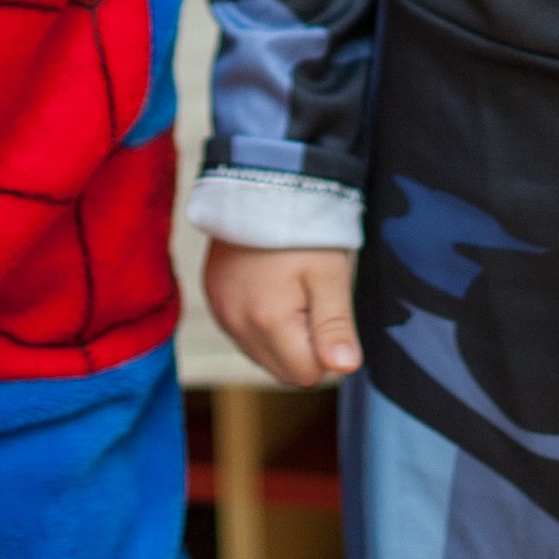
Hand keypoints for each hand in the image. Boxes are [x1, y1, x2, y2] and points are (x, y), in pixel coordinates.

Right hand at [203, 241, 360, 392]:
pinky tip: (272, 289)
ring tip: (292, 290)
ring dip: (283, 338)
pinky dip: (262, 323)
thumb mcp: (329, 275)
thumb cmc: (302, 228)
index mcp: (267, 322)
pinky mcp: (214, 300)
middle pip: (283, 371)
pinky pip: (244, 334)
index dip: (327, 351)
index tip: (329, 311)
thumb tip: (345, 368)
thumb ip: (335, 326)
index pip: (307, 375)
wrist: (260, 183)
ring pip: (263, 355)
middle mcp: (236, 325)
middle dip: (305, 349)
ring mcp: (221, 313)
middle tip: (314, 300)